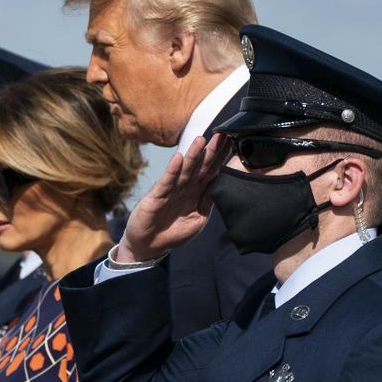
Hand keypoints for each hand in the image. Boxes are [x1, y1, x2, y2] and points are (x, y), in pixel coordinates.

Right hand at [116, 134, 228, 262]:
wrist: (149, 246)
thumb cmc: (173, 233)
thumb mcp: (197, 221)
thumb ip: (208, 204)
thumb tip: (221, 187)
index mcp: (197, 193)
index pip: (212, 173)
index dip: (221, 159)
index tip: (232, 144)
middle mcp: (185, 188)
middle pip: (201, 167)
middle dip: (211, 151)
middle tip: (221, 135)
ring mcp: (171, 190)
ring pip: (185, 170)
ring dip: (193, 155)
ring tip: (201, 140)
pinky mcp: (157, 196)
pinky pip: (166, 182)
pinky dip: (172, 170)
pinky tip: (178, 159)